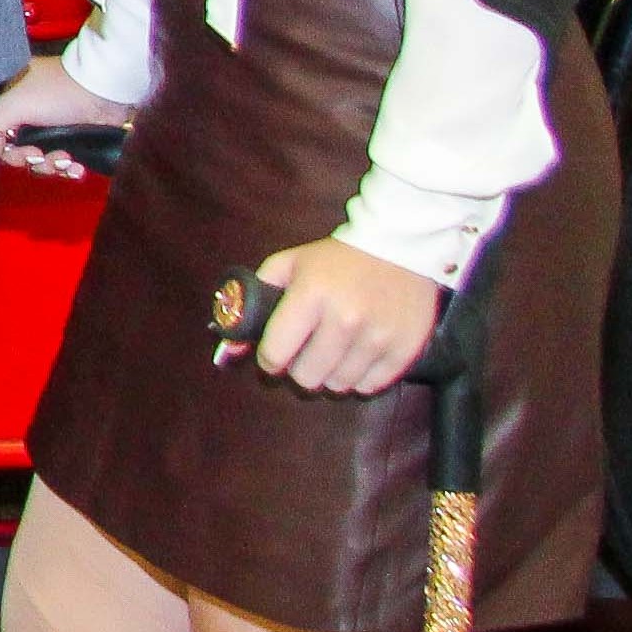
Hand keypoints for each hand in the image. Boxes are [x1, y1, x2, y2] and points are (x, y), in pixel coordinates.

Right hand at [0, 55, 138, 174]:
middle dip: (22, 157)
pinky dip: (66, 167)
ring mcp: (50, 127)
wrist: (107, 91)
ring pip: (35, 159)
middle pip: (10, 149)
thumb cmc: (58, 93)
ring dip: (48, 165)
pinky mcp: (71, 139)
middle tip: (35, 153)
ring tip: (63, 158)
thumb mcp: (15, 104)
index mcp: (9, 97)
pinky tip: (75, 166)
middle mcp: (27, 112)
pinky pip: (59, 162)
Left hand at [226, 236, 441, 395]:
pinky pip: (370, 386)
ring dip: (331, 373)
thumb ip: (251, 303)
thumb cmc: (337, 260)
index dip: (270, 358)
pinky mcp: (404, 350)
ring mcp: (378, 337)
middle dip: (300, 368)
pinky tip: (360, 353)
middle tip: (308, 351)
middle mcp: (346, 319)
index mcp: (311, 295)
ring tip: (336, 350)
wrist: (400, 244)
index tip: (276, 352)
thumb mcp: (288, 266)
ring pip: (338, 386)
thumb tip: (226, 352)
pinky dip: (361, 377)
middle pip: (306, 378)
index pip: (275, 355)